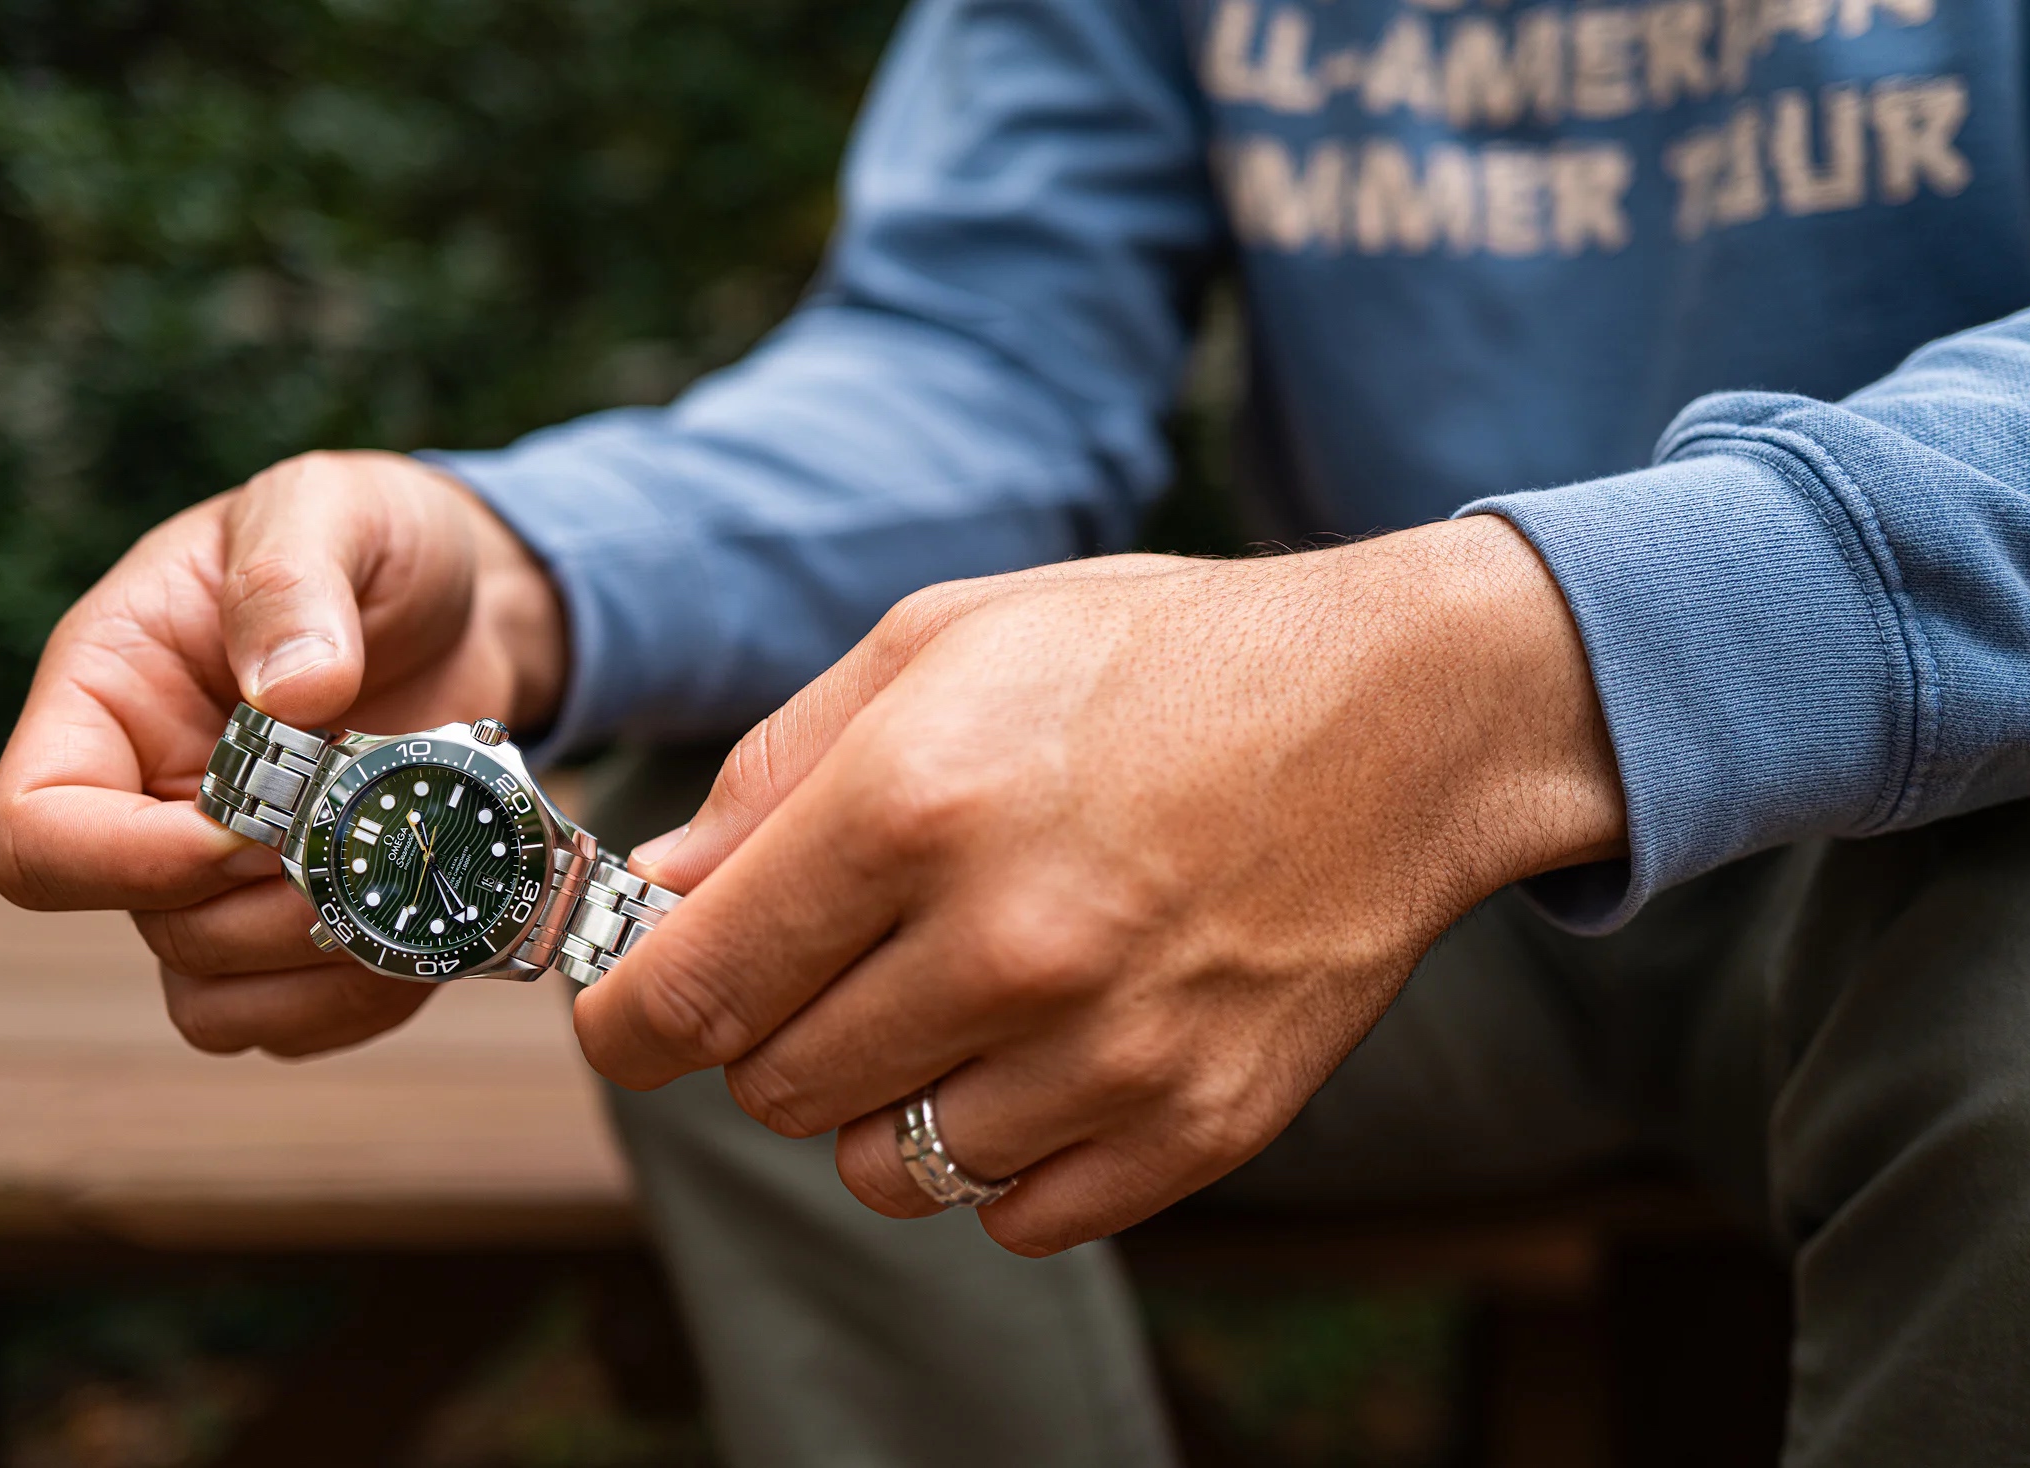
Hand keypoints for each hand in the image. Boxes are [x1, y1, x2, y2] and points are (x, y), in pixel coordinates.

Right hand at [0, 451, 565, 1056]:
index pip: (36, 838)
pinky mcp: (304, 920)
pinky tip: (435, 923)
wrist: (464, 597)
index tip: (252, 827)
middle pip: (156, 929)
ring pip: (220, 1000)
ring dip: (324, 968)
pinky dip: (371, 994)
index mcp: (109, 705)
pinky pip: (304, 1016)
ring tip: (412, 883)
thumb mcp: (330, 510)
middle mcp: (150, 806)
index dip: (130, 863)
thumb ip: (294, 582)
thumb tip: (293, 694)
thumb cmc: (373, 538)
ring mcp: (227, 876)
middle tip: (374, 836)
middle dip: (272, 906)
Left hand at [581, 517, 1624, 1254]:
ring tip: (959, 1001)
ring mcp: (1111, 1052)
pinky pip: (1016, 1217)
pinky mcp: (1197, 1127)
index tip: (634, 1015)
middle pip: (775, 1090)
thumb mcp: (945, 642)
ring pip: (889, 1172)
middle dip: (773, 1035)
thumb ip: (776, 771)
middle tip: (842, 960)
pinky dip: (1004, 1152)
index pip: (688, 994)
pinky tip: (1048, 1051)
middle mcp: (1009, 943)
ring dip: (887, 1101)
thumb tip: (659, 895)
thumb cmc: (1155, 659)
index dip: (628, 1020)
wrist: (1401, 717)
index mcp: (916, 802)